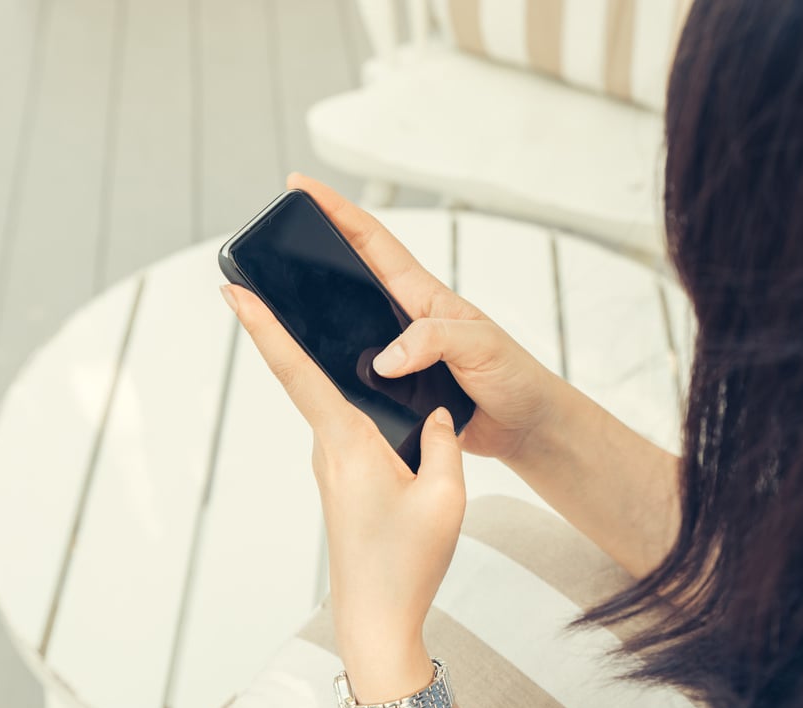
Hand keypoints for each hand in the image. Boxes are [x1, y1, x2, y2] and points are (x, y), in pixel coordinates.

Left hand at [222, 278, 464, 698]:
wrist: (377, 620)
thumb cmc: (407, 563)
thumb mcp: (446, 496)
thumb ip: (445, 442)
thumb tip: (439, 413)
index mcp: (348, 443)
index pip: (297, 372)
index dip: (264, 328)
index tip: (234, 291)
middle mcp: (329, 449)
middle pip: (308, 378)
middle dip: (290, 331)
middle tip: (275, 283)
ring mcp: (331, 467)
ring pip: (334, 405)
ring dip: (330, 371)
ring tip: (335, 330)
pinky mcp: (341, 482)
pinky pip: (346, 430)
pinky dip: (356, 406)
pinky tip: (380, 401)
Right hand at [285, 174, 563, 461]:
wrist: (526, 426)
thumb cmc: (514, 377)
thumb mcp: (480, 346)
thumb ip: (435, 341)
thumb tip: (386, 357)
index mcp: (423, 296)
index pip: (373, 241)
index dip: (337, 211)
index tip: (303, 186)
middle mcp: (405, 319)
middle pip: (349, 276)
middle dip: (311, 249)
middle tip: (276, 232)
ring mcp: (399, 353)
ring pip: (345, 326)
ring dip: (315, 313)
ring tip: (276, 297)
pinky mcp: (396, 388)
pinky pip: (353, 371)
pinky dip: (329, 367)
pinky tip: (308, 368)